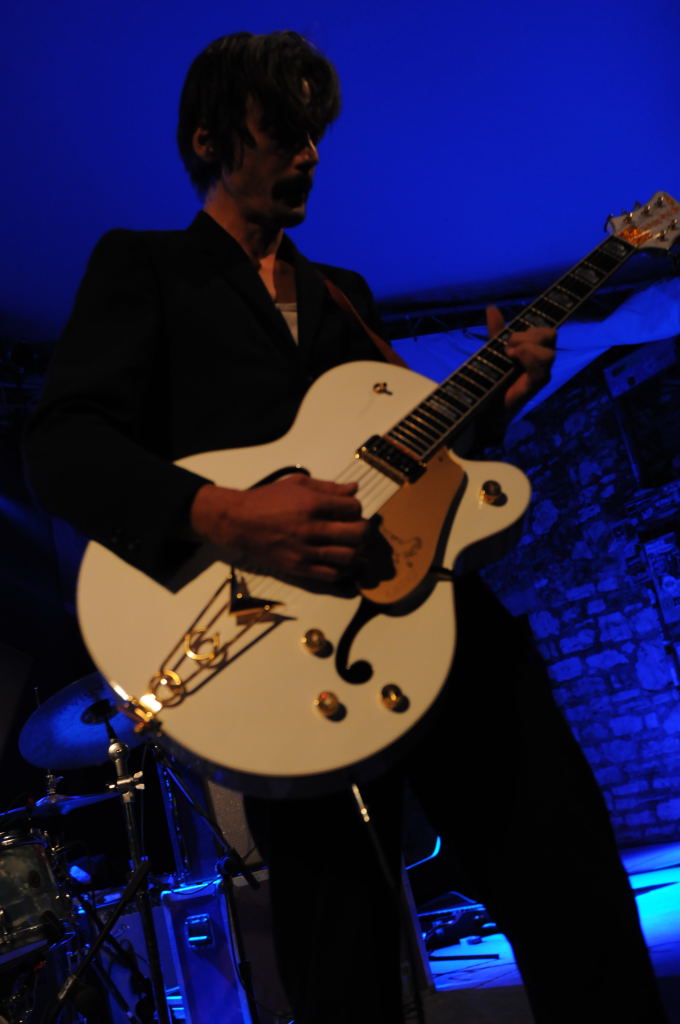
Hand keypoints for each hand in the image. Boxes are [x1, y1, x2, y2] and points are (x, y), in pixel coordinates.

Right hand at [189, 474, 368, 584]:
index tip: (350, 510)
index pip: (353, 507)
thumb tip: (354, 489)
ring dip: (355, 551)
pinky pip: (331, 575)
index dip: (356, 508)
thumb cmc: (267, 499)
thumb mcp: (296, 483)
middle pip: (357, 534)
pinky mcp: (298, 568)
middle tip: (358, 529)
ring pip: (348, 557)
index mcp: (311, 504)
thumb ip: (327, 487)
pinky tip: (337, 561)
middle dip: (364, 531)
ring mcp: (305, 551)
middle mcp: (310, 528)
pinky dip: (341, 569)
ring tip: (349, 546)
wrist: (238, 522)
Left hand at [486, 306, 555, 415]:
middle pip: (550, 335)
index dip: (533, 329)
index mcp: (535, 350)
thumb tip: (492, 307)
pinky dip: (527, 359)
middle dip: (528, 336)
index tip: (511, 338)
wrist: (485, 405)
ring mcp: (542, 374)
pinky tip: (513, 360)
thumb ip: (496, 331)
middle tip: (508, 347)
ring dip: (527, 348)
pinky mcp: (536, 386)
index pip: (547, 331)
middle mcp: (543, 361)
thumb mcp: (493, 350)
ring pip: (549, 352)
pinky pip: (542, 368)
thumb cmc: (492, 378)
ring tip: (509, 354)